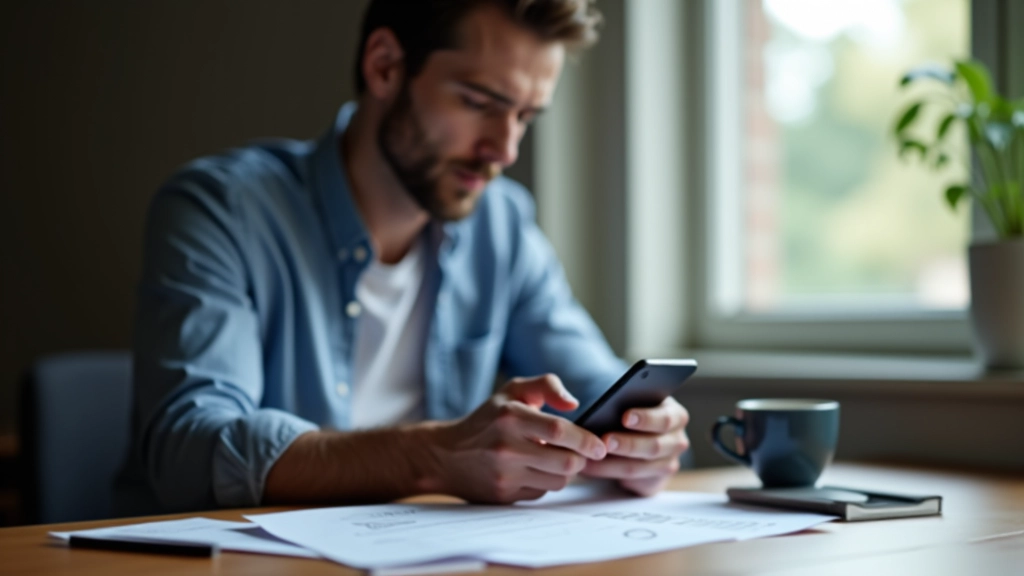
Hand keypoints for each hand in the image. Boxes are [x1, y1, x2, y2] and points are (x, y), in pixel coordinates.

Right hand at [425, 374, 607, 503]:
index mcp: (510, 417)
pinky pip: (543, 492)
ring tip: (555, 458)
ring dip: (565, 471)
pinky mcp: (504, 495)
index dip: (586, 440)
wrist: (446, 455)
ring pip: (558, 480)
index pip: (560, 431)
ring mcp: (504, 474)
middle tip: (583, 452)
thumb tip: (574, 404)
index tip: (599, 445)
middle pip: (566, 461)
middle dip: (581, 458)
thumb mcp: (513, 390)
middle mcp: (506, 447)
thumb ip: (546, 385)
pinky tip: (535, 469)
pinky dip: (546, 481)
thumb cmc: (488, 418)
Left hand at [580, 396, 689, 495]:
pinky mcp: (655, 482)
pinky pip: (631, 481)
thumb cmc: (633, 416)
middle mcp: (676, 441)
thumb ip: (627, 405)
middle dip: (628, 444)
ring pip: (639, 467)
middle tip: (605, 441)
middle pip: (654, 446)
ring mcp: (668, 464)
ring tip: (589, 458)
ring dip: (612, 464)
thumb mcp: (635, 406)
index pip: (665, 418)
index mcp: (676, 416)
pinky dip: (608, 474)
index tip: (625, 417)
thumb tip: (603, 408)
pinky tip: (590, 468)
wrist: (637, 441)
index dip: (646, 418)